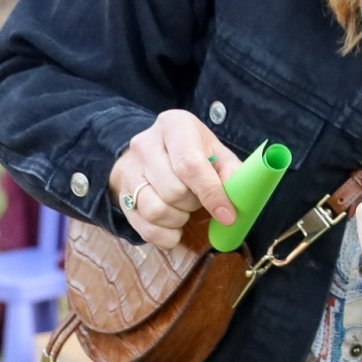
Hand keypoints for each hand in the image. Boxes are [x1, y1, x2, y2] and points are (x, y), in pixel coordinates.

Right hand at [108, 110, 241, 249]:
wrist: (154, 150)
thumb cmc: (193, 151)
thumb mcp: (216, 152)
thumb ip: (231, 172)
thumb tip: (240, 199)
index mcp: (174, 126)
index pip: (190, 165)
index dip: (211, 194)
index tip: (228, 216)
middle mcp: (145, 145)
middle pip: (174, 190)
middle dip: (194, 203)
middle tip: (199, 199)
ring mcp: (129, 169)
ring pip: (155, 210)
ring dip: (179, 219)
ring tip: (186, 210)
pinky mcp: (121, 194)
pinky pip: (143, 227)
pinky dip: (164, 235)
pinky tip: (174, 227)